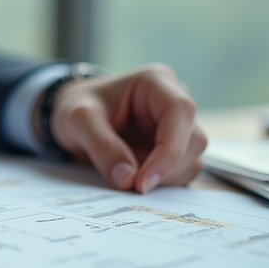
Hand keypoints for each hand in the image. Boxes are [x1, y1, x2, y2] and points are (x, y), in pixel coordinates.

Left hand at [49, 64, 206, 192]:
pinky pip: (181, 171)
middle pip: (193, 140)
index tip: (143, 182)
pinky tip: (136, 177)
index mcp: (155, 82)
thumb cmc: (77, 107)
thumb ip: (101, 146)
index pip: (180, 112)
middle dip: (164, 170)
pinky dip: (161, 182)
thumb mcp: (78, 121)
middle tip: (131, 185)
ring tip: (127, 175)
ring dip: (163, 178)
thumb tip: (128, 179)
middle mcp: (173, 100)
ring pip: (191, 160)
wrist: (75, 115)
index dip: (169, 151)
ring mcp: (177, 125)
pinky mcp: (175, 146)